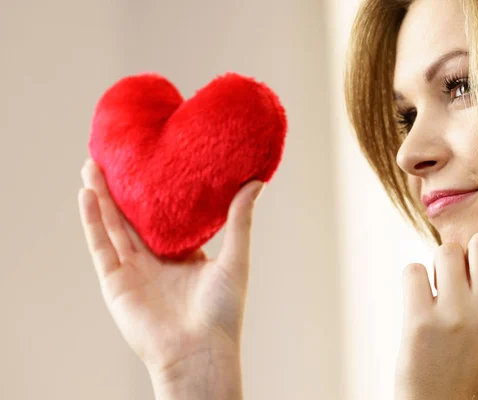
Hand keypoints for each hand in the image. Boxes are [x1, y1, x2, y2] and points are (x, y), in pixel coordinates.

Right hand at [78, 159, 264, 385]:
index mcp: (184, 255)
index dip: (157, 192)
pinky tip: (86, 194)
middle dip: (123, 188)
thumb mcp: (236, 258)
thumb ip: (240, 221)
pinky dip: (92, 220)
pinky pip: (101, 246)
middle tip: (115, 157)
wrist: (199, 352)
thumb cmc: (222, 312)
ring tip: (92, 165)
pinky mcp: (115, 282)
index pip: (166, 217)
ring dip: (101, 196)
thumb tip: (256, 182)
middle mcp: (156, 261)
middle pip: (134, 217)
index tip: (152, 163)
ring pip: (113, 225)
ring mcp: (134, 270)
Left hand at [395, 231, 477, 399]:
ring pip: (446, 251)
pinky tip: (419, 299)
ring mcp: (455, 315)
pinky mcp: (420, 321)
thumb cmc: (471, 367)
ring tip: (438, 289)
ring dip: (438, 265)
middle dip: (468, 249)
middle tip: (459, 272)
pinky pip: (413, 270)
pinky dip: (413, 279)